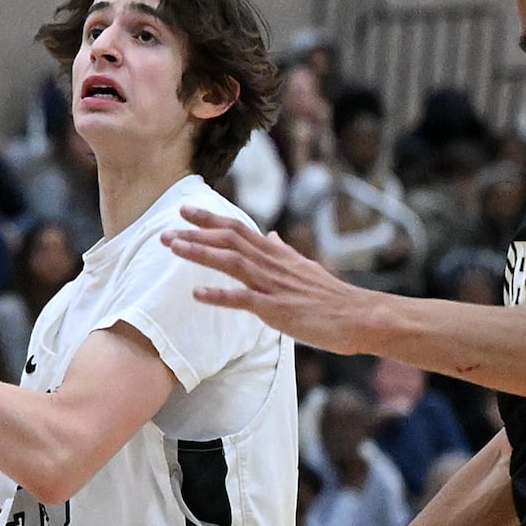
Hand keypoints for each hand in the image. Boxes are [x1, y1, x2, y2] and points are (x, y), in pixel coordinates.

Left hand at [160, 205, 370, 353]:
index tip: (185, 209)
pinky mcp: (277, 309)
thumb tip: (270, 234)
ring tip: (174, 248)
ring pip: (232, 262)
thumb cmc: (331, 296)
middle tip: (166, 229)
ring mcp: (274, 285)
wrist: (359, 316)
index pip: (238, 228)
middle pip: (229, 238)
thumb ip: (283, 250)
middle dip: (196, 232)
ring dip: (201, 253)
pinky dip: (220, 296)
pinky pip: (244, 300)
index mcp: (276, 253)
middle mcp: (272, 263)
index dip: (210, 218)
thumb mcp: (305, 266)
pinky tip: (197, 294)